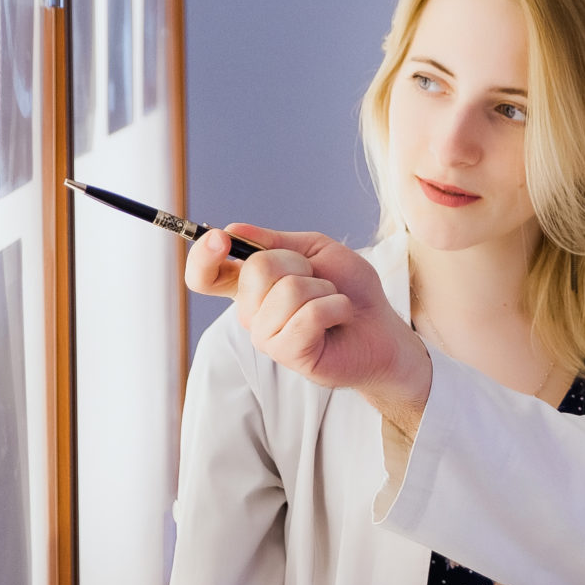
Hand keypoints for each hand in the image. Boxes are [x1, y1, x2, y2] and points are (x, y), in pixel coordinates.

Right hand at [187, 226, 432, 427]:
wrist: (380, 327)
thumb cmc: (350, 289)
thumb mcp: (315, 251)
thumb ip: (275, 241)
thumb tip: (233, 230)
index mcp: (251, 286)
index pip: (204, 276)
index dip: (203, 256)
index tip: (220, 238)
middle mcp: (251, 313)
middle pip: (256, 270)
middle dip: (299, 264)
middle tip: (319, 281)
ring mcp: (266, 337)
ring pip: (287, 291)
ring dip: (324, 289)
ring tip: (332, 302)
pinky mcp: (287, 354)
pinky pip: (308, 316)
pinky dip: (335, 307)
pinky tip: (340, 316)